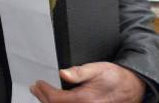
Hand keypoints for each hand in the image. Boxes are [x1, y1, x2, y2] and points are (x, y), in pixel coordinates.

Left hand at [30, 62, 144, 102]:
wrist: (132, 86)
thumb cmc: (115, 77)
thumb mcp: (97, 68)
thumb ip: (79, 71)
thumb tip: (63, 73)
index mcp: (85, 99)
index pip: (56, 99)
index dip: (44, 91)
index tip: (38, 83)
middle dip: (43, 98)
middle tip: (36, 88)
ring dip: (49, 102)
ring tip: (42, 94)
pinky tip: (56, 100)